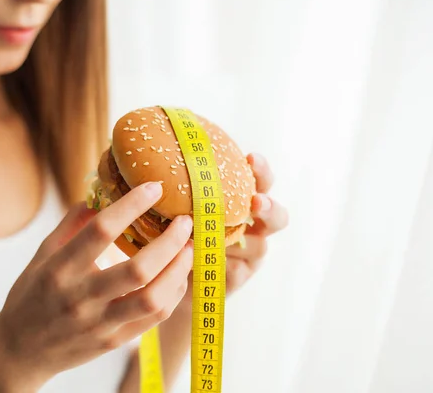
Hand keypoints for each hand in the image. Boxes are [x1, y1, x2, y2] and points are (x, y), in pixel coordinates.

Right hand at [0, 182, 193, 387]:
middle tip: (184, 222)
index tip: (153, 188)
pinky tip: (177, 275)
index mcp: (60, 269)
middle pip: (138, 269)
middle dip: (170, 242)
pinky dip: (172, 293)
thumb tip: (99, 194)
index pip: (100, 232)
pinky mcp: (114, 341)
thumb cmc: (31, 297)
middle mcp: (81, 297)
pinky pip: (154, 318)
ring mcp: (100, 323)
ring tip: (189, 249)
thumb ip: (71, 225)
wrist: (21, 351)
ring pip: (153, 299)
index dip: (131, 206)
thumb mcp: (42, 255)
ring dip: (179, 270)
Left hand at [178, 153, 287, 308]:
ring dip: (241, 240)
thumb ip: (179, 185)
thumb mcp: (177, 204)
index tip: (250, 158)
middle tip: (256, 202)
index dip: (260, 170)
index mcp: (243, 201)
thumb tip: (156, 155)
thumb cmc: (175, 227)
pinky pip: (236, 270)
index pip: (262, 181)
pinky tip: (205, 258)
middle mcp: (253, 226)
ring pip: (259, 246)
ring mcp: (249, 254)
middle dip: (268, 207)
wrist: (168, 272)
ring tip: (219, 236)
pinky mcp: (237, 277)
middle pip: (276, 215)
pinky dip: (223, 264)